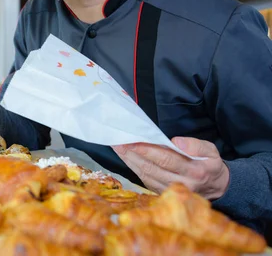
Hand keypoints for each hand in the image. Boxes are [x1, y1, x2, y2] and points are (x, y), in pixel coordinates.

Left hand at [112, 137, 229, 199]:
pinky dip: (133, 169)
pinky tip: (126, 158)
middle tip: (118, 142)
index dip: (148, 151)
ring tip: (118, 148)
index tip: (133, 142)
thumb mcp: (211, 151)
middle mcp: (181, 183)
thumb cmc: (209, 164)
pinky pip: (145, 180)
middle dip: (132, 155)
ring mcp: (171, 191)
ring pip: (145, 175)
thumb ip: (196, 145)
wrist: (216, 188)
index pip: (167, 159)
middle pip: (152, 168)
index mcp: (195, 171)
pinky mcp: (163, 193)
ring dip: (129, 161)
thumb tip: (176, 141)